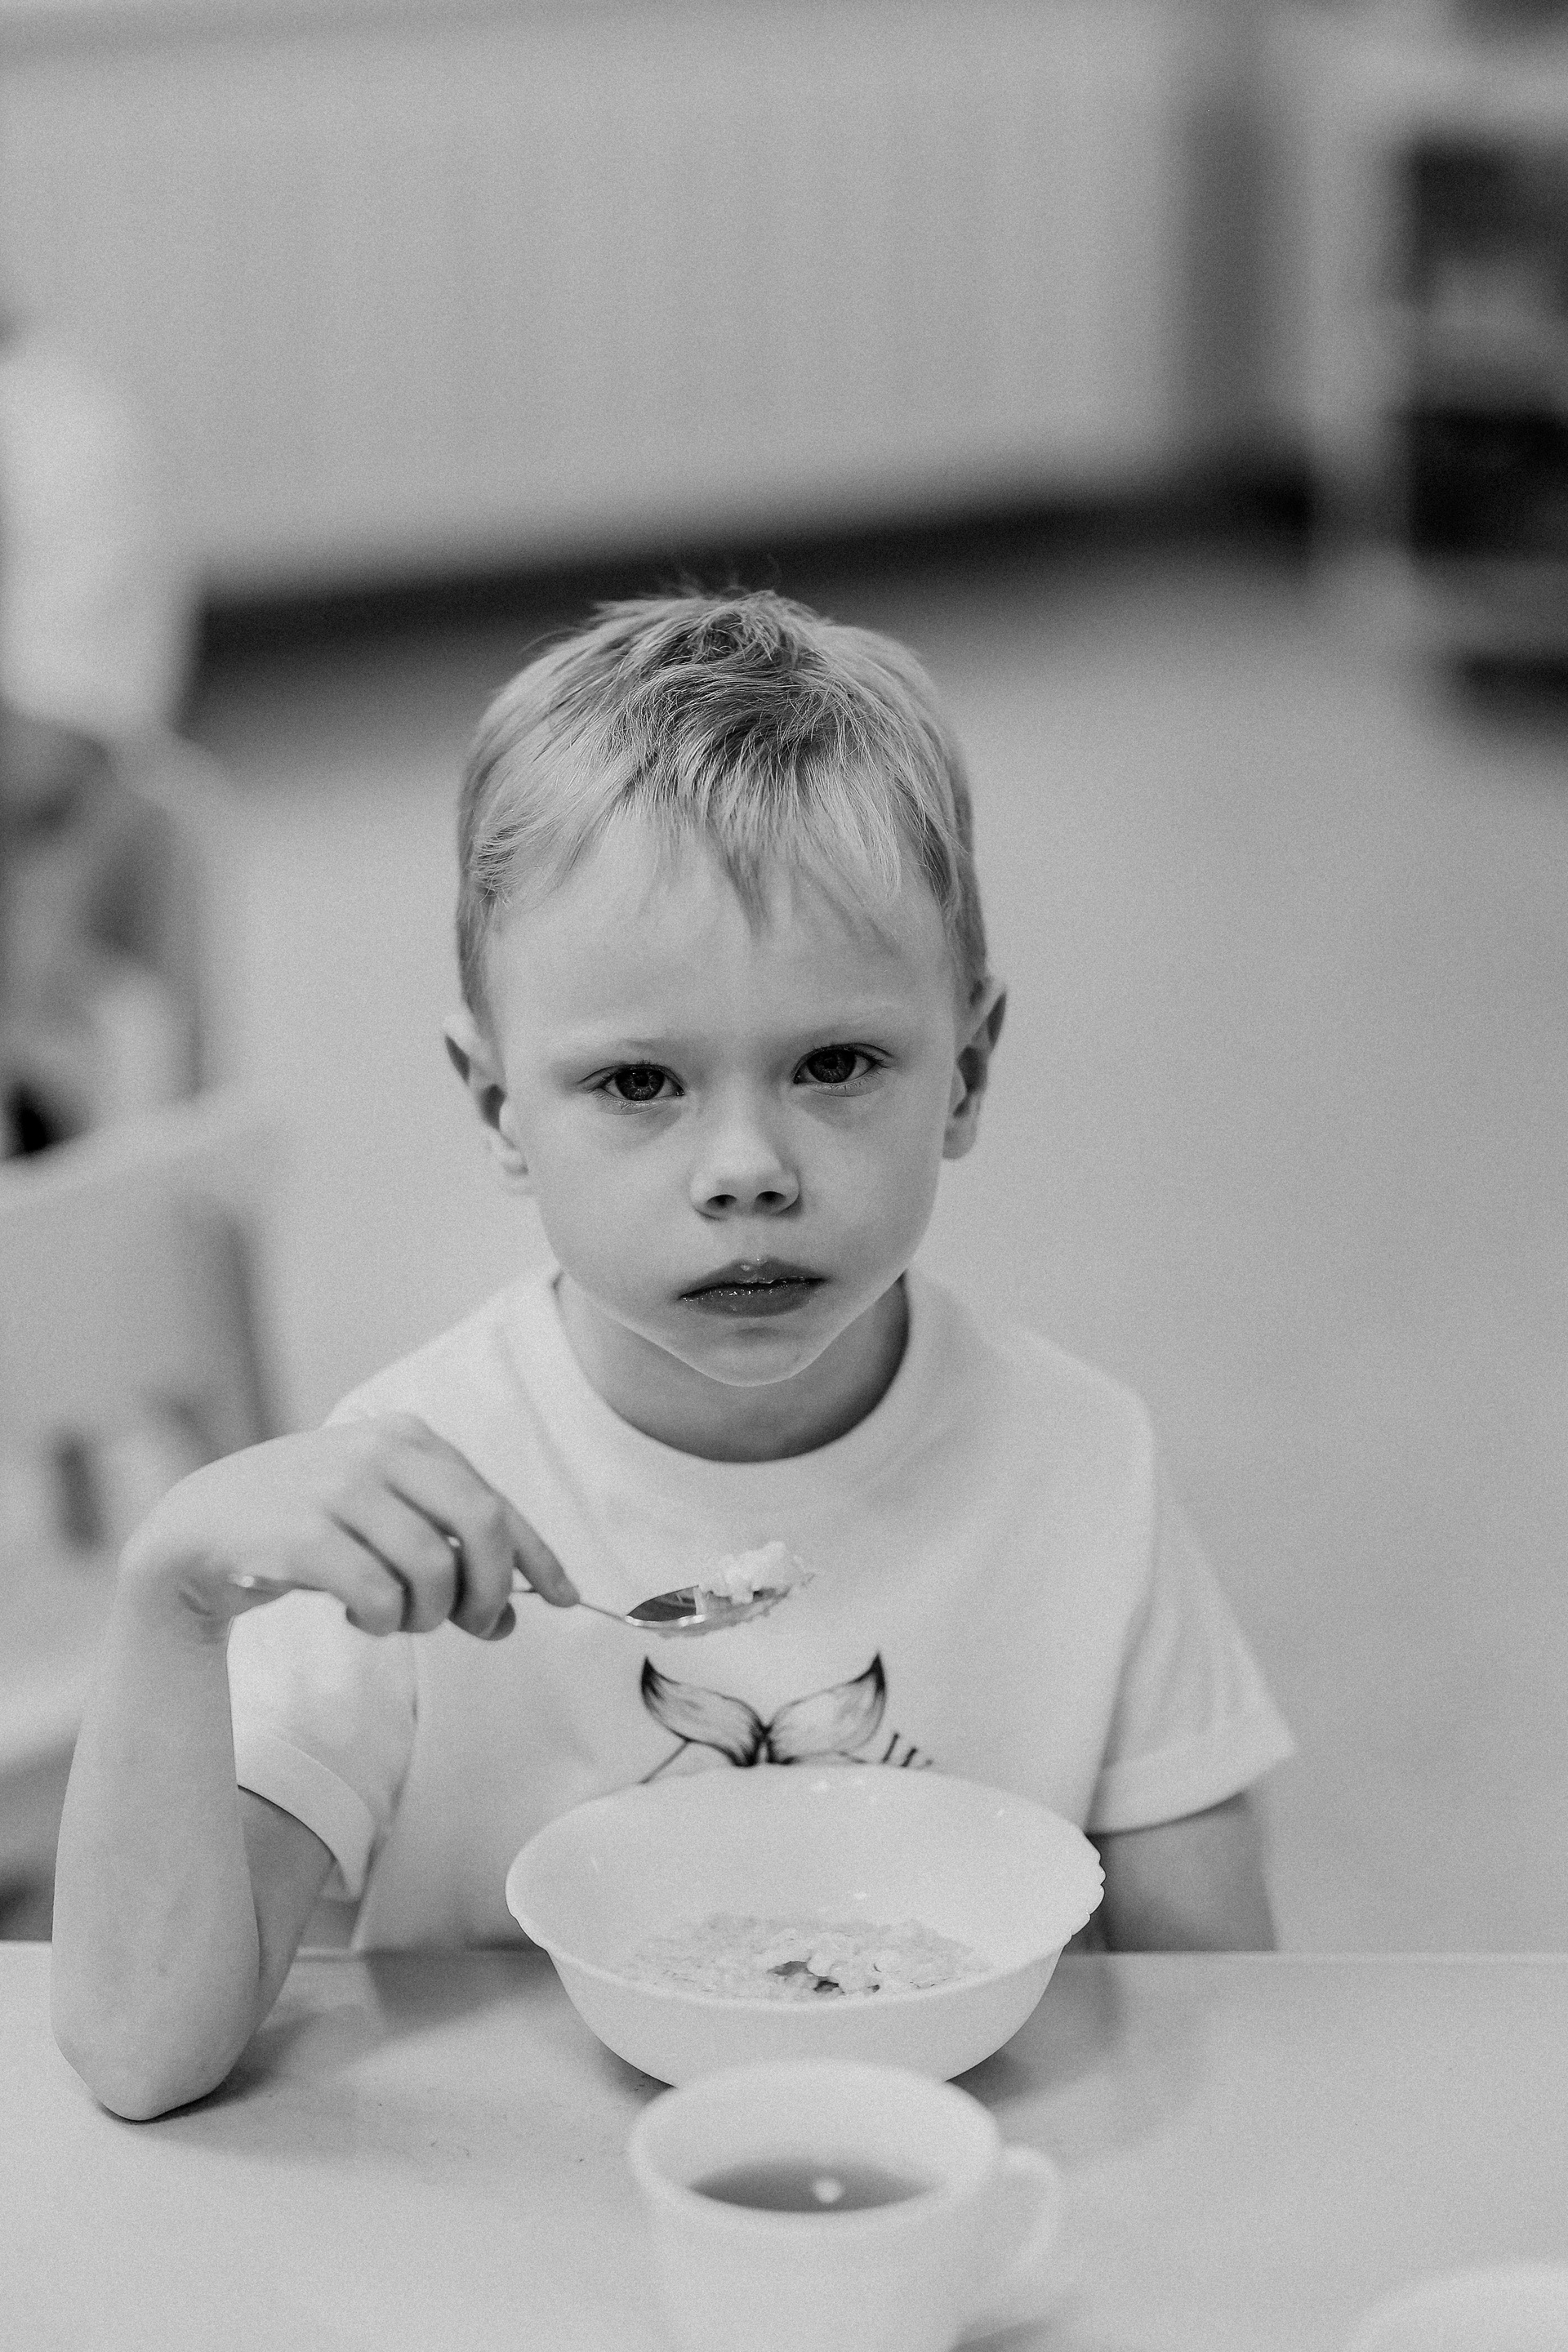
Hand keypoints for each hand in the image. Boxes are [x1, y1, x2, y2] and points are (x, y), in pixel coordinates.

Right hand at [117, 1412, 576, 1642]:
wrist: (200, 1528)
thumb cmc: (308, 1526)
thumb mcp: (382, 1521)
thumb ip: (446, 1557)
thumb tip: (508, 1621)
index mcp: (410, 1437)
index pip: (495, 1502)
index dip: (539, 1557)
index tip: (568, 1599)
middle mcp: (379, 1451)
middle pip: (481, 1527)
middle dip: (490, 1591)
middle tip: (473, 1626)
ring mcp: (338, 1487)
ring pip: (432, 1570)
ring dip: (425, 1615)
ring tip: (394, 1618)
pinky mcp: (300, 1533)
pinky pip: (376, 1595)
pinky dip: (379, 1620)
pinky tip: (356, 1615)